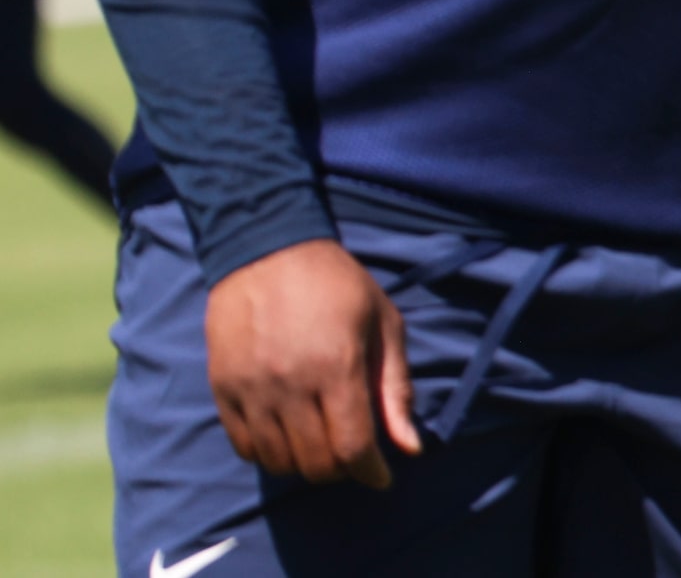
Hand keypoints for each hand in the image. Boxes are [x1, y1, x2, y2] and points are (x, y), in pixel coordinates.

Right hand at [204, 238, 420, 488]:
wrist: (267, 249)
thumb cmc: (337, 284)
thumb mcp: (383, 323)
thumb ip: (396, 388)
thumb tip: (410, 447)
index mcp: (336, 366)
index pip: (352, 446)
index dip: (371, 472)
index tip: (382, 477)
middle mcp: (290, 385)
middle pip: (316, 463)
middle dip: (342, 469)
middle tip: (353, 454)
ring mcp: (252, 390)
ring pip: (280, 462)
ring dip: (306, 464)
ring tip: (322, 443)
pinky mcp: (223, 390)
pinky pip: (246, 448)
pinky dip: (270, 454)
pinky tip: (288, 435)